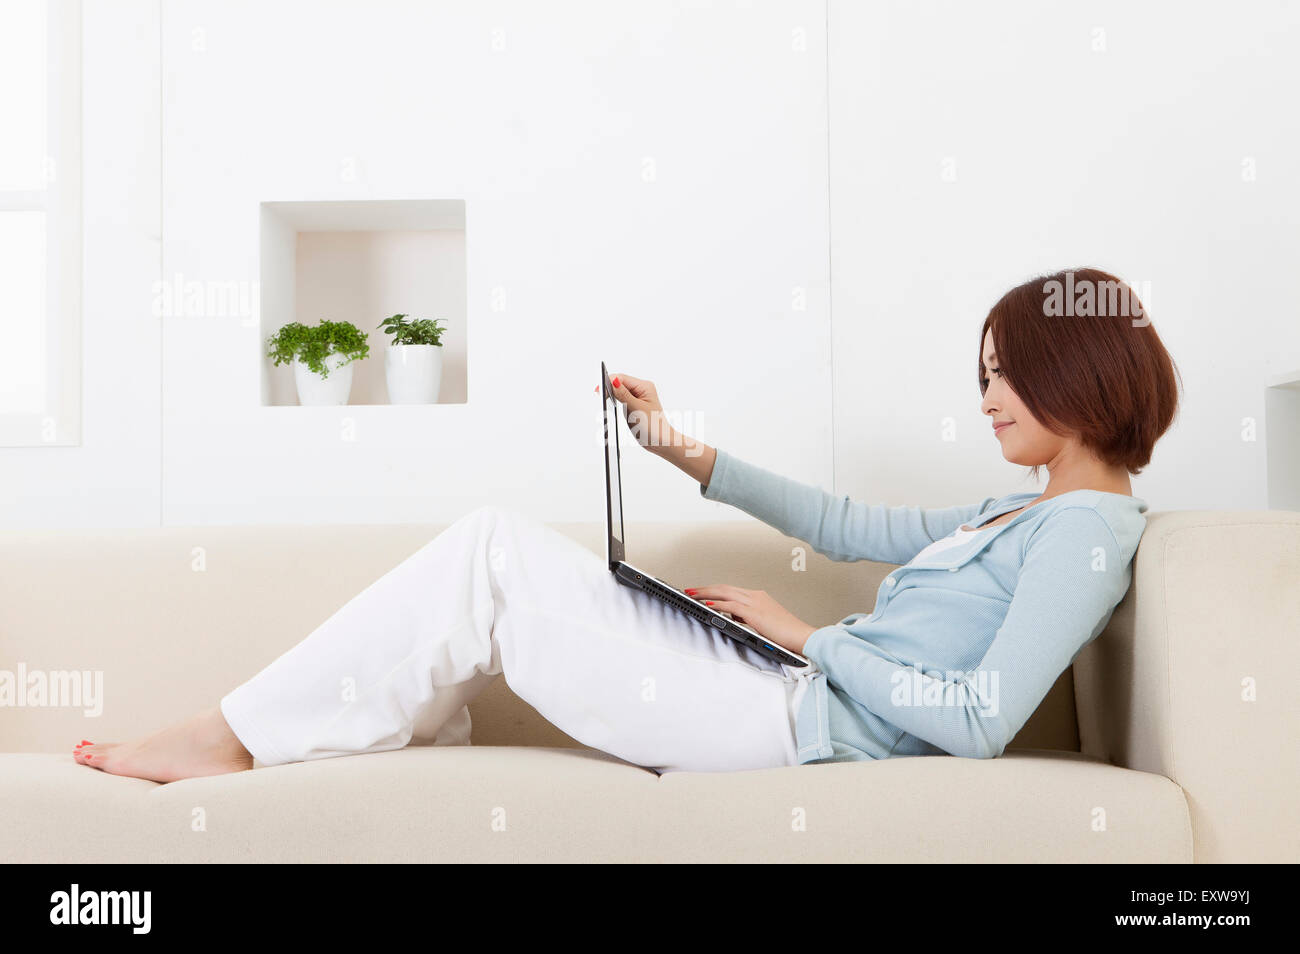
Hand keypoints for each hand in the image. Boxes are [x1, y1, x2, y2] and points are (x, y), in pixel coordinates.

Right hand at [605, 372, 677, 452]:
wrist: (660, 441)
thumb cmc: (653, 427)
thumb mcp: (636, 409)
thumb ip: (623, 394)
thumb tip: (613, 381)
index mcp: (645, 386)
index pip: (622, 378)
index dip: (609, 381)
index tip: (598, 389)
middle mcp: (642, 389)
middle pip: (620, 382)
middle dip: (609, 387)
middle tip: (600, 396)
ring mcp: (638, 396)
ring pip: (620, 389)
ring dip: (612, 394)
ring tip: (605, 401)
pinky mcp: (635, 403)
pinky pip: (622, 397)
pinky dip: (615, 399)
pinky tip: (612, 403)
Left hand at [683, 584, 815, 653]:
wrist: (802, 636)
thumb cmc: (786, 632)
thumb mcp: (764, 621)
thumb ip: (748, 616)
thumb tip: (733, 616)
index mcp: (758, 597)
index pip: (730, 589)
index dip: (713, 590)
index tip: (701, 592)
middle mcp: (756, 596)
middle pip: (724, 588)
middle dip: (705, 588)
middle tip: (690, 590)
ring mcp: (756, 603)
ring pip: (725, 593)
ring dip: (706, 594)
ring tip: (693, 595)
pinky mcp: (756, 614)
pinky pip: (732, 606)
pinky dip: (718, 604)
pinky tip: (708, 605)